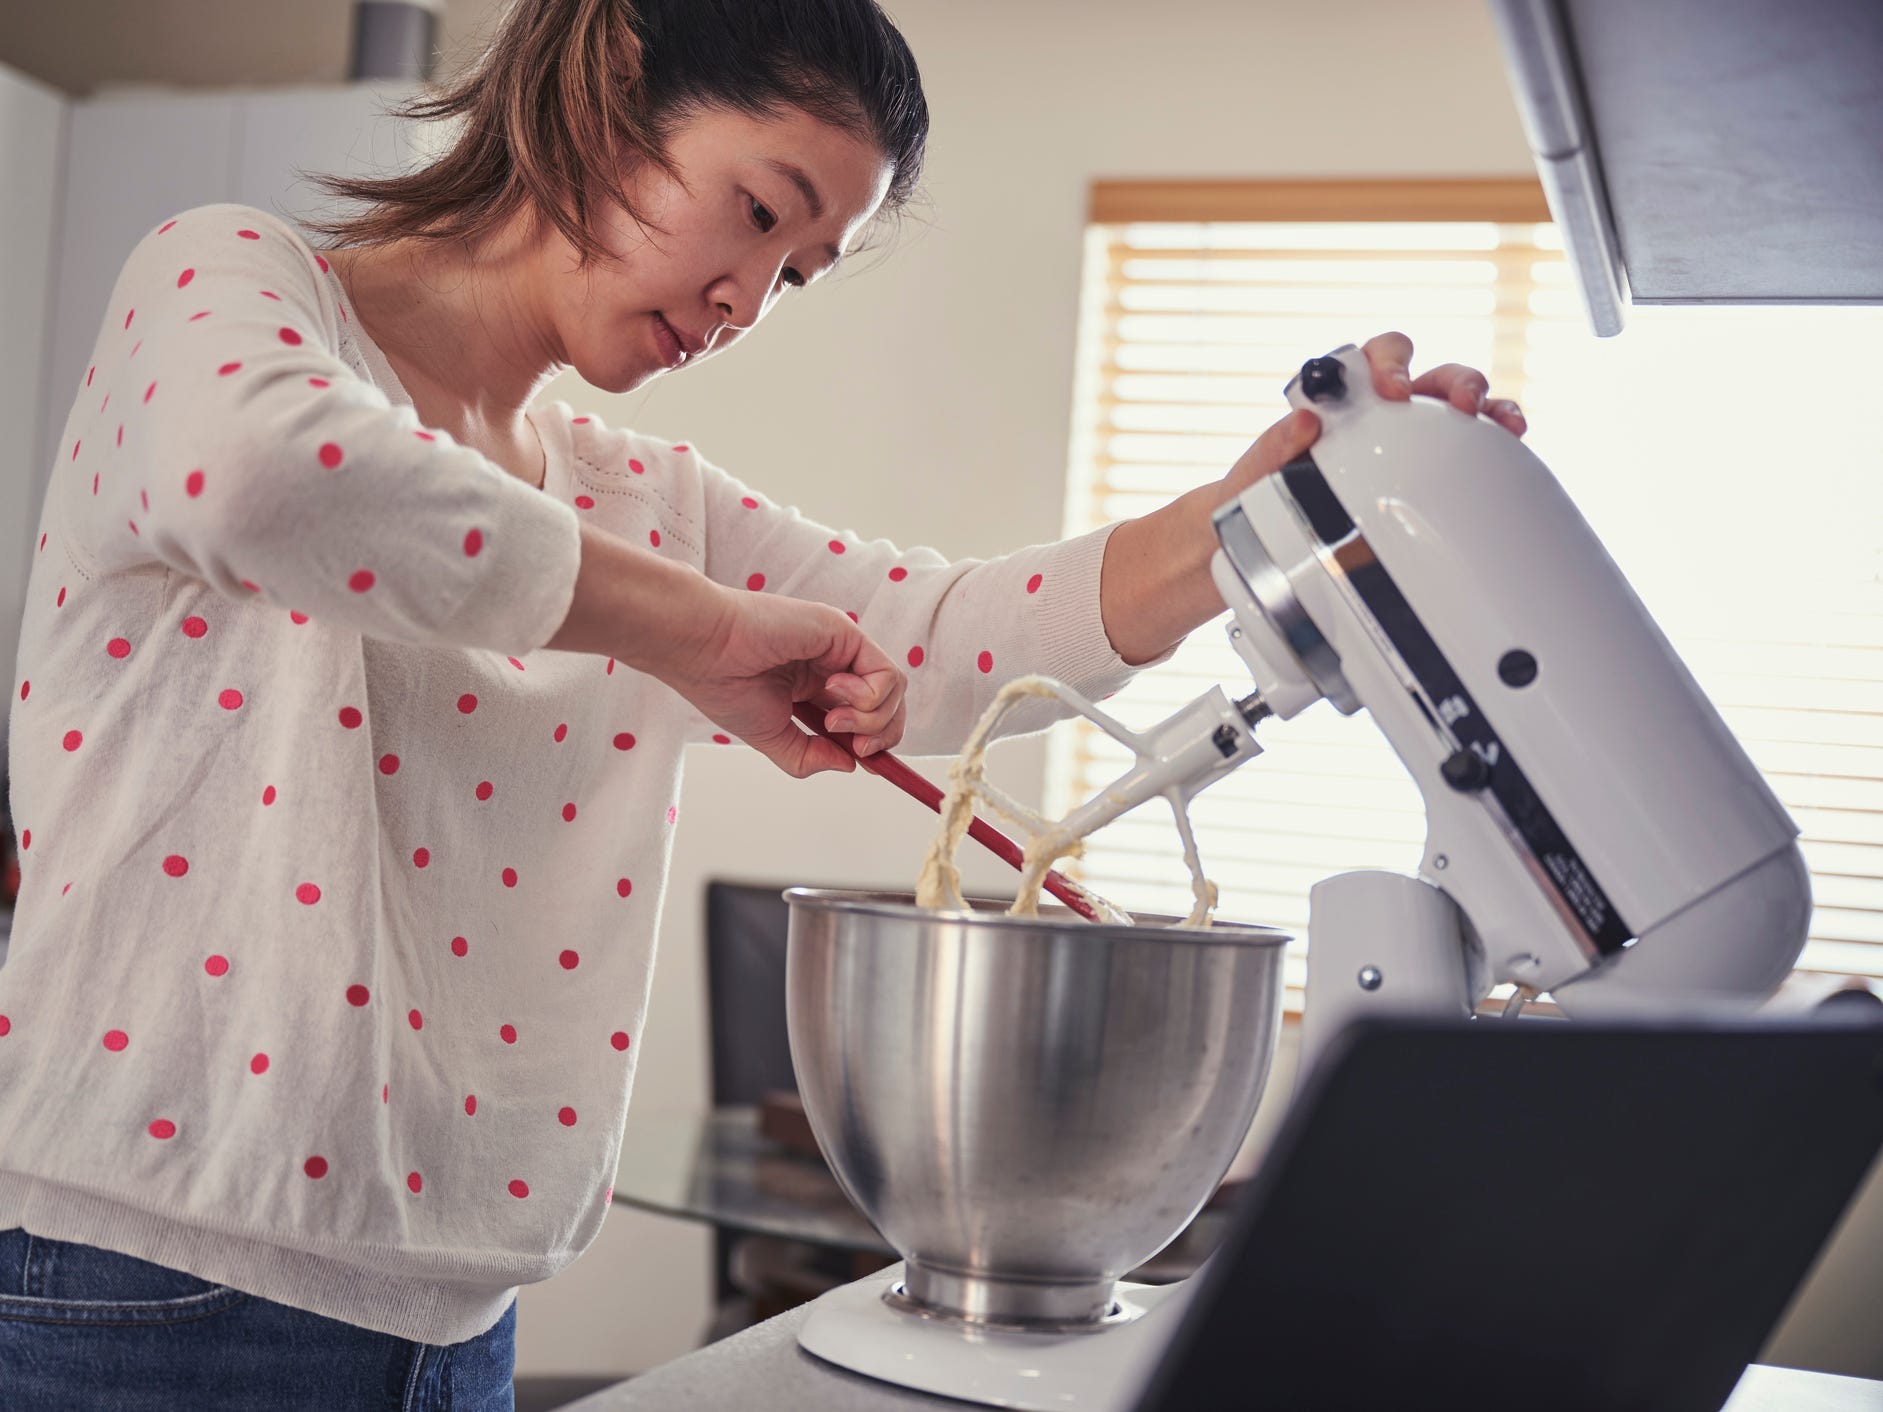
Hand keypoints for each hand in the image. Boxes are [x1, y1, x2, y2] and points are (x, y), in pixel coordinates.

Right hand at [670, 586, 906, 776]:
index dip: (873, 742)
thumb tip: (850, 765)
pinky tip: (833, 693)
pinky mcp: (844, 632)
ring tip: (832, 720)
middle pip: (889, 704)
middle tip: (856, 747)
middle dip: (881, 735)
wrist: (702, 650)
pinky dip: (869, 697)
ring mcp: (841, 647)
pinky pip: (886, 673)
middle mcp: (833, 664)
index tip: (863, 762)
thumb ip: (810, 756)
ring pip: (894, 690)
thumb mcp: (771, 737)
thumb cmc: (724, 685)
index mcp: (815, 686)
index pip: (865, 716)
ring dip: (871, 719)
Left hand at [1219, 330, 1525, 497]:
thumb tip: (1304, 420)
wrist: (1267, 538)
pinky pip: (1472, 440)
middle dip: (1449, 380)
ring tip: (1502, 422)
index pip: (1370, 360)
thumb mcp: (1253, 477)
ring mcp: (1411, 434)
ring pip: (1457, 400)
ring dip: (1484, 402)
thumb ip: (1271, 448)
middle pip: (1425, 372)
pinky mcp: (1433, 463)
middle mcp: (1381, 408)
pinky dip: (1495, 435)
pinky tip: (1513, 442)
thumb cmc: (1259, 499)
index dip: (1386, 365)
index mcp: (1341, 398)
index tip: (1392, 391)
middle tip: (1461, 405)